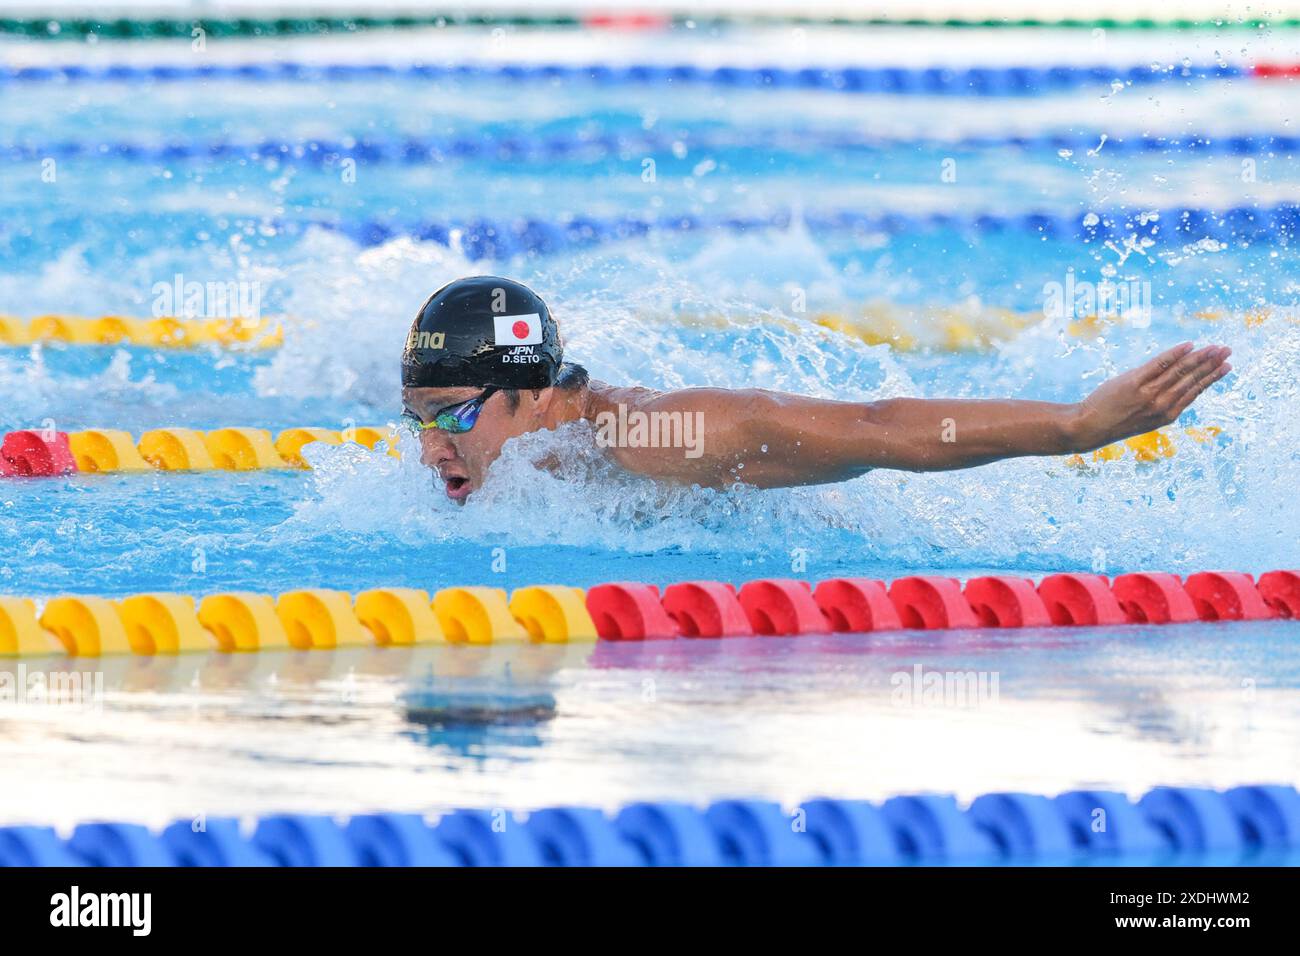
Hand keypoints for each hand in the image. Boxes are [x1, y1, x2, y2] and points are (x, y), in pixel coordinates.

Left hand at [1069, 342, 1231, 450]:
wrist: (1089, 427)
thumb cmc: (1116, 421)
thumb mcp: (1144, 418)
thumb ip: (1162, 403)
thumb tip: (1176, 385)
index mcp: (1167, 416)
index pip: (1195, 392)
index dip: (1212, 378)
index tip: (1227, 367)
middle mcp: (1161, 405)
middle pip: (1192, 380)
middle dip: (1212, 364)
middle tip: (1227, 351)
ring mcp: (1148, 393)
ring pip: (1180, 371)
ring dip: (1200, 357)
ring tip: (1215, 347)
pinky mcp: (1134, 383)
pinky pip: (1159, 365)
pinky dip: (1175, 354)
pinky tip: (1189, 345)